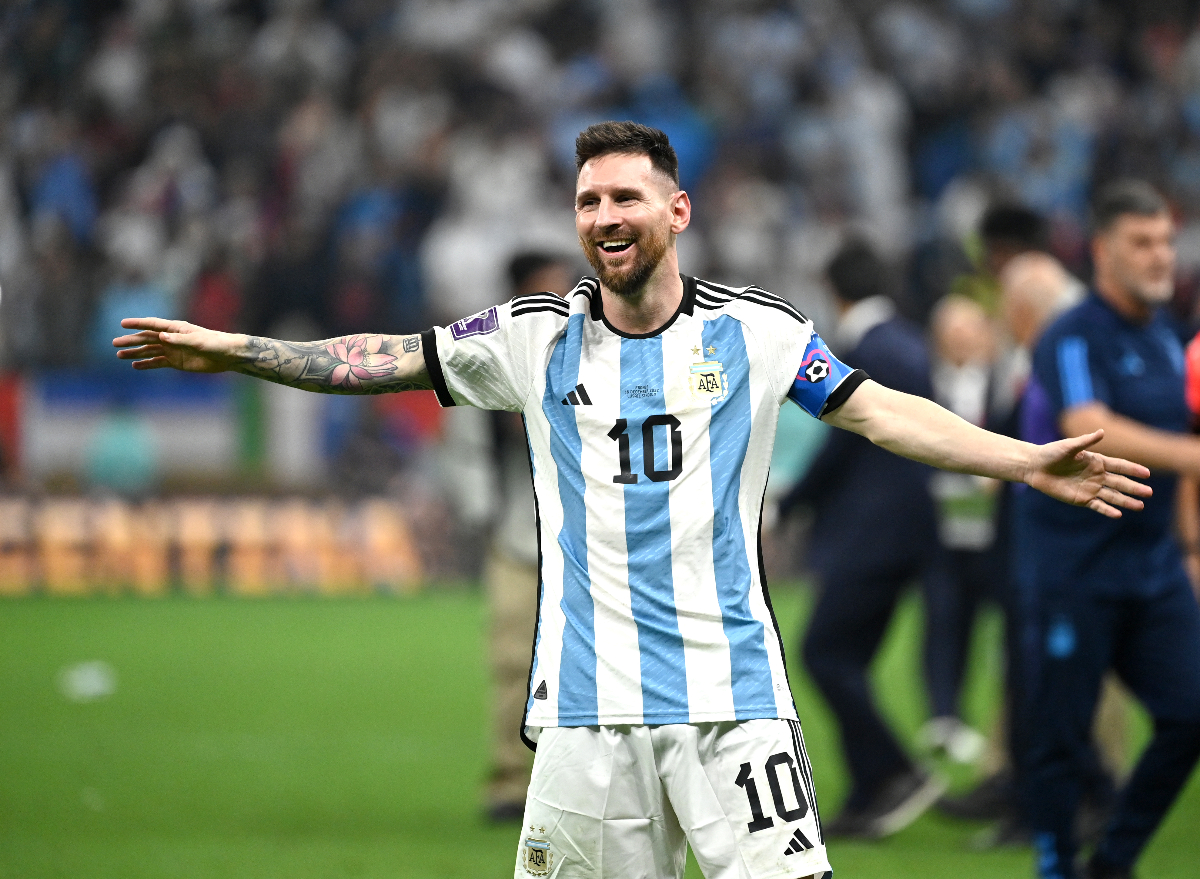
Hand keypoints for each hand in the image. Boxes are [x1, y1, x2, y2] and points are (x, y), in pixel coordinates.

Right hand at [113, 317, 243, 372]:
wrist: (227, 356)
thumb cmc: (215, 343)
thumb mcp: (198, 341)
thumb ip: (179, 339)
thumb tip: (161, 337)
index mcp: (176, 329)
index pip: (153, 325)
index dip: (138, 324)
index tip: (122, 324)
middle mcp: (171, 338)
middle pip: (147, 339)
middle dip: (131, 340)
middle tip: (114, 343)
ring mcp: (173, 350)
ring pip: (149, 351)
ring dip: (135, 353)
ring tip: (119, 355)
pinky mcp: (176, 362)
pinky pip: (158, 363)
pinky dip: (146, 364)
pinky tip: (135, 365)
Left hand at [1024, 429, 1152, 517]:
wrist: (1035, 467)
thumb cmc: (1051, 453)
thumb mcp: (1068, 446)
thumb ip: (1085, 441)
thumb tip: (1102, 432)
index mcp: (1096, 461)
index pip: (1119, 466)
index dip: (1133, 469)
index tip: (1147, 474)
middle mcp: (1097, 475)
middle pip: (1119, 483)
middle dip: (1134, 488)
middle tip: (1149, 493)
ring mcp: (1090, 488)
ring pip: (1112, 496)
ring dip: (1125, 501)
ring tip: (1140, 506)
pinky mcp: (1081, 499)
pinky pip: (1097, 505)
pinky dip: (1107, 510)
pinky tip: (1118, 514)